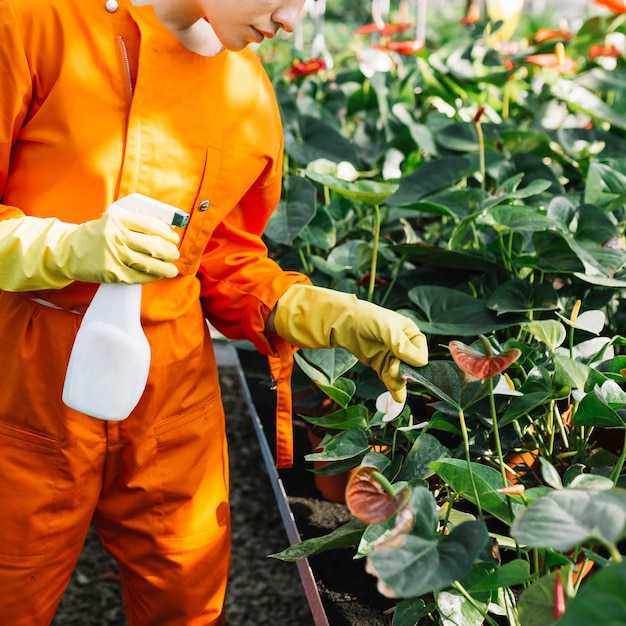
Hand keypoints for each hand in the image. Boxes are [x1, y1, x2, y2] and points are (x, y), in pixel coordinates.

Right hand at [57, 207, 180, 282]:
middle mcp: (116, 235)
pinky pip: (138, 276)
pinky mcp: (112, 272)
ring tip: (172, 270)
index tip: (174, 238)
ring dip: (165, 268)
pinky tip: (157, 275)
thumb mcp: (112, 220)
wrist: (68, 251)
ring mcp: (114, 255)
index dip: (167, 233)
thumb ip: (135, 223)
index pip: (151, 225)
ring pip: (148, 263)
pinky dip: (151, 277)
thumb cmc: (95, 235)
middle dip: (169, 252)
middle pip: (153, 245)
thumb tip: (165, 231)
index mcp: (118, 218)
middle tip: (174, 255)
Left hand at [274, 285, 427, 402]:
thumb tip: (419, 362)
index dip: (415, 361)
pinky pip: (390, 379)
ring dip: (398, 382)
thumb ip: (401, 345)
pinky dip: (393, 388)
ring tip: (393, 385)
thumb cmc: (366, 318)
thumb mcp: (386, 328)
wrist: (341, 322)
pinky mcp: (380, 365)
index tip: (404, 364)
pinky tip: (397, 397)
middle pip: (411, 367)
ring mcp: (391, 356)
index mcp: (410, 333)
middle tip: (393, 370)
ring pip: (401, 375)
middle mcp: (404, 346)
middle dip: (404, 373)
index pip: (420, 352)